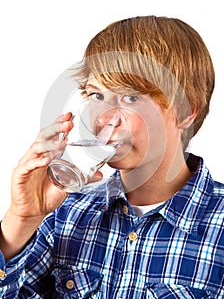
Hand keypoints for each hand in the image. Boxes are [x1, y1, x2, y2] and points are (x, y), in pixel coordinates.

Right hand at [0, 113, 102, 258]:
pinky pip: (27, 166)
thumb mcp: (67, 184)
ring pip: (35, 148)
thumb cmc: (47, 195)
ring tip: (62, 143)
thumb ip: (82, 178)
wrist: (32, 212)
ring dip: (49, 144)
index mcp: (46, 155)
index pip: (52, 135)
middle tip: (69, 123)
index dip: (60, 124)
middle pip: (44, 136)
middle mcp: (36, 156)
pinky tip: (45, 161)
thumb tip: (99, 175)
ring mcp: (27, 164)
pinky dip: (36, 162)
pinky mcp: (20, 175)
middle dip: (56, 128)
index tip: (70, 116)